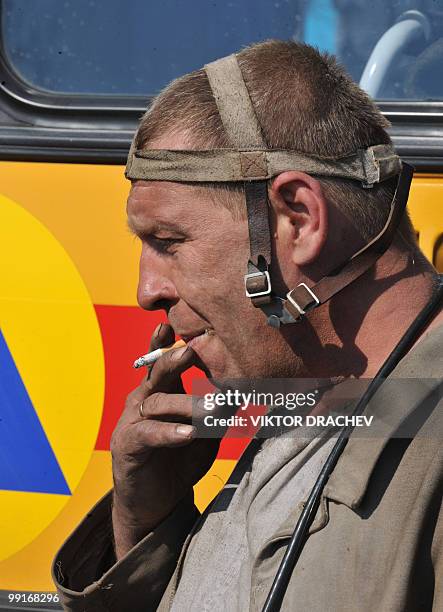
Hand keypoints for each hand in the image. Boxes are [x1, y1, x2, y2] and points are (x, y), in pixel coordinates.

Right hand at [110, 323, 219, 557]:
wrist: (157, 503)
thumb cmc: (181, 460)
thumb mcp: (206, 432)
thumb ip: (219, 412)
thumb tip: (245, 391)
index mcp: (161, 392)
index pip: (163, 361)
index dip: (167, 342)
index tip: (177, 324)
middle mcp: (143, 401)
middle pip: (156, 374)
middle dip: (172, 359)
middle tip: (189, 349)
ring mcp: (132, 422)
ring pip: (156, 403)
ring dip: (184, 404)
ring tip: (208, 407)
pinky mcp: (127, 446)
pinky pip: (148, 434)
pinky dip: (169, 432)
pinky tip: (187, 433)